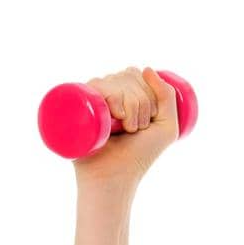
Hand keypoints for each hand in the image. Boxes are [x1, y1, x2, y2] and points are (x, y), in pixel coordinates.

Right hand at [73, 66, 179, 185]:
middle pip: (129, 76)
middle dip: (142, 105)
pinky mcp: (76, 105)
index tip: (149, 122)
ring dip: (131, 108)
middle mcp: (104, 93)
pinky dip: (114, 101)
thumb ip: (167, 97)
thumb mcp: (166, 126)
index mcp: (122, 93)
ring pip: (117, 82)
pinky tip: (115, 119)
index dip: (150, 96)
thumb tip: (146, 68)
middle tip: (135, 130)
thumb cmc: (140, 154)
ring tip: (124, 131)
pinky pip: (98, 85)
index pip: (137, 74)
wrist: (114, 176)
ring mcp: (90, 99)